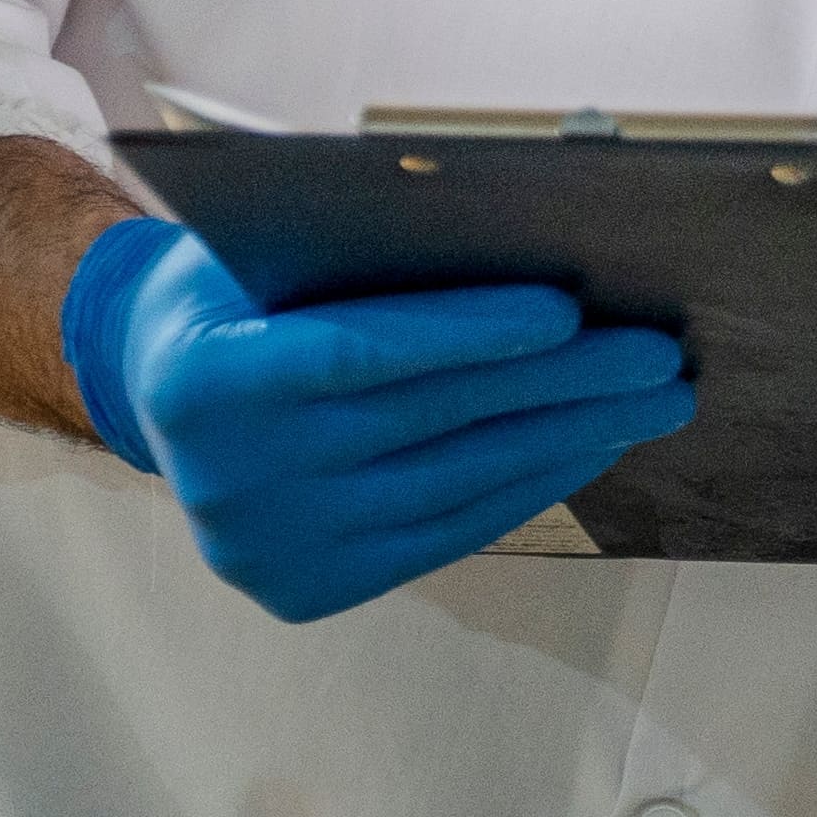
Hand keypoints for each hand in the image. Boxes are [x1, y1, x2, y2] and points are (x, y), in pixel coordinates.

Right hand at [58, 219, 696, 625]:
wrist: (158, 391)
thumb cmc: (233, 291)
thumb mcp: (258, 247)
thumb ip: (353, 245)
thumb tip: (517, 229)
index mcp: (204, 383)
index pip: (358, 354)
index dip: (468, 332)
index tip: (567, 309)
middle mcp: (230, 479)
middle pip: (428, 422)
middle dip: (559, 385)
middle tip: (657, 356)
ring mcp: (271, 547)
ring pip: (455, 484)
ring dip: (568, 439)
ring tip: (650, 399)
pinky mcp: (313, 587)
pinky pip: (449, 532)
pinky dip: (530, 485)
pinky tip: (591, 445)